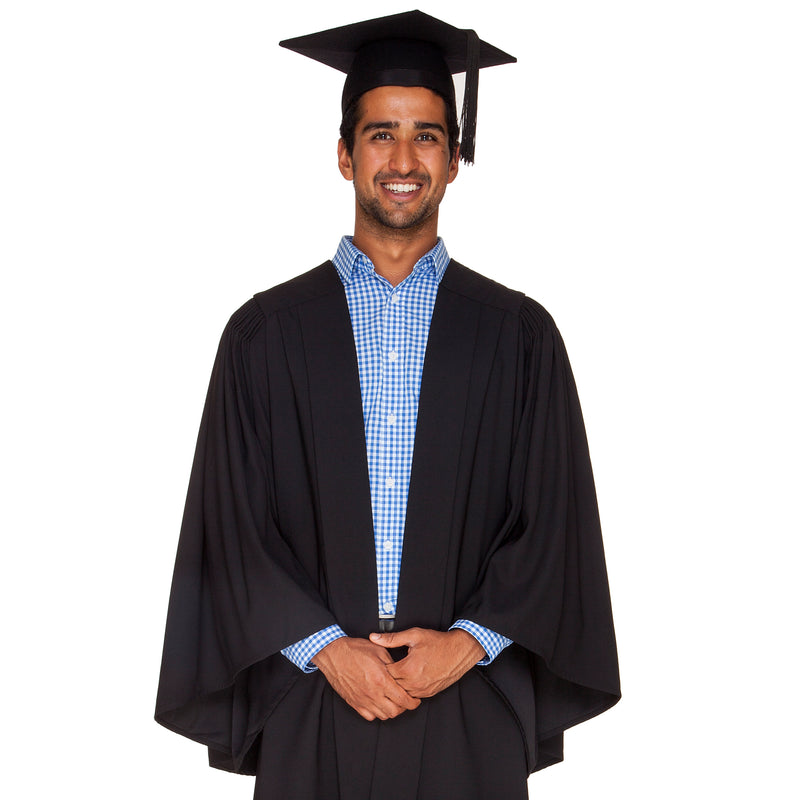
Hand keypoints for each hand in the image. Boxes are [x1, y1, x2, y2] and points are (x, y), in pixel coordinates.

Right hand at [312, 636, 420, 721]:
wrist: (334, 654)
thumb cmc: (355, 650)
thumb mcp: (379, 651)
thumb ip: (393, 664)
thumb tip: (402, 673)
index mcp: (381, 680)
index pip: (403, 699)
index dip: (413, 702)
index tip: (415, 700)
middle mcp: (373, 693)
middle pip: (395, 711)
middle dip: (404, 708)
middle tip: (406, 701)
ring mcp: (363, 700)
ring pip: (383, 716)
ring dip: (391, 710)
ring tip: (393, 701)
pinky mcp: (354, 703)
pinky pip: (369, 716)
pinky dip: (377, 713)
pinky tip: (379, 703)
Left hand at [368, 627, 485, 698]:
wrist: (459, 652)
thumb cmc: (438, 642)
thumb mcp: (413, 636)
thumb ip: (392, 638)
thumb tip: (374, 637)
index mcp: (408, 669)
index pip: (385, 674)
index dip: (381, 668)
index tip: (379, 663)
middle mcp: (414, 683)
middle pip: (392, 686)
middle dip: (387, 679)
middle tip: (383, 671)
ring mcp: (422, 690)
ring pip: (402, 694)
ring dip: (397, 686)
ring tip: (394, 677)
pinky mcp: (429, 693)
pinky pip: (413, 696)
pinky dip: (407, 690)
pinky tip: (406, 681)